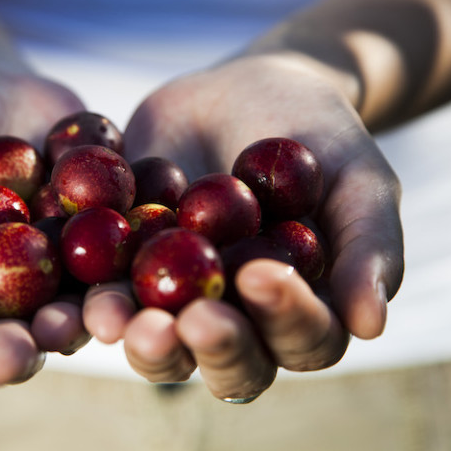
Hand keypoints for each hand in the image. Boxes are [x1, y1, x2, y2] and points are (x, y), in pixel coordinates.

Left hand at [83, 53, 403, 401]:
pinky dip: (91, 298)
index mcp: (302, 309)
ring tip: (118, 317)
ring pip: (162, 343)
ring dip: (142, 338)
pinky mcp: (127, 272)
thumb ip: (369, 243)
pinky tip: (77, 288)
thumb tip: (372, 325)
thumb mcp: (356, 175)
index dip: (285, 318)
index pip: (304, 338)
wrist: (242, 89)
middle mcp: (240, 321)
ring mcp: (179, 302)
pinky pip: (107, 295)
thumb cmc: (315, 133)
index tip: (261, 275)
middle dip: (210, 346)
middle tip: (191, 321)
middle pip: (230, 362)